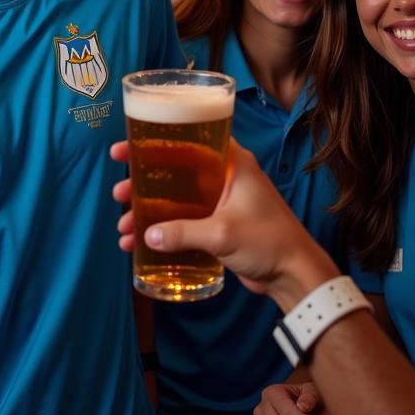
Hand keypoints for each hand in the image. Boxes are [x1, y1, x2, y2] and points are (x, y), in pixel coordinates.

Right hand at [111, 140, 338, 304]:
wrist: (295, 275)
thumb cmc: (269, 242)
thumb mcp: (222, 233)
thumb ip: (184, 233)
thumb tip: (148, 236)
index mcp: (232, 162)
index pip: (188, 138)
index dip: (155, 140)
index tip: (126, 147)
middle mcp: (225, 176)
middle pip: (175, 169)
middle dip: (144, 181)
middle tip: (119, 191)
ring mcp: (221, 201)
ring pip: (176, 197)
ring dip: (149, 209)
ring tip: (124, 224)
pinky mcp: (219, 223)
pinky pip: (184, 219)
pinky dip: (164, 228)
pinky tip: (141, 243)